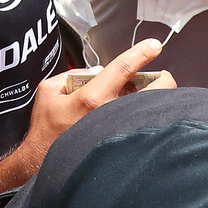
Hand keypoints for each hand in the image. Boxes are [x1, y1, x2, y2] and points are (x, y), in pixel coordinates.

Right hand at [25, 40, 172, 155]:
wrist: (44, 162)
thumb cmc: (46, 129)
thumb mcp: (49, 91)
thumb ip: (72, 74)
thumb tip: (98, 71)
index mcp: (92, 97)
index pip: (123, 68)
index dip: (141, 53)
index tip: (154, 46)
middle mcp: (110, 113)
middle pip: (153, 90)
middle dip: (163, 79)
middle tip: (161, 76)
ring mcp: (120, 130)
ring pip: (151, 108)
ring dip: (156, 99)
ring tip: (150, 95)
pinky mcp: (123, 144)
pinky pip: (143, 125)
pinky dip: (146, 116)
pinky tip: (140, 114)